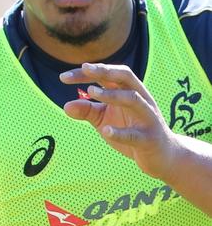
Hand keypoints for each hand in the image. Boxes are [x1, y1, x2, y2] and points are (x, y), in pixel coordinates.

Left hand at [60, 63, 177, 180]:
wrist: (162, 156)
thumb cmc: (131, 133)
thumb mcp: (105, 121)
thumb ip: (88, 112)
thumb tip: (66, 106)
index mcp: (129, 92)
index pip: (108, 75)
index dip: (86, 74)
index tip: (63, 77)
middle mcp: (141, 99)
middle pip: (125, 77)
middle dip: (104, 71)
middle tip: (84, 69)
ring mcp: (147, 118)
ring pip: (133, 99)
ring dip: (112, 94)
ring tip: (91, 92)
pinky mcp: (149, 139)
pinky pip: (135, 135)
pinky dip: (120, 132)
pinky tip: (105, 131)